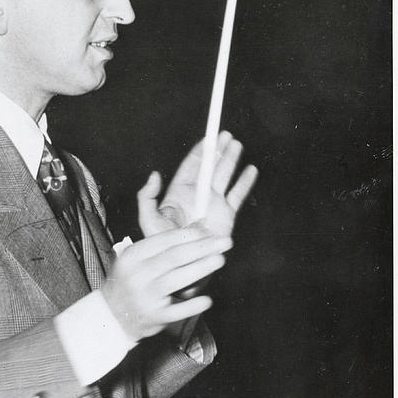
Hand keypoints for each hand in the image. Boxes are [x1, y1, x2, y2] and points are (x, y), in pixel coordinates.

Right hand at [101, 224, 232, 341]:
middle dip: (202, 248)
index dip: (188, 235)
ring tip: (219, 260)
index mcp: (132, 257)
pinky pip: (176, 311)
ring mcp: (145, 297)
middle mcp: (137, 275)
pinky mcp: (154, 316)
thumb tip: (196, 230)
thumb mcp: (134, 260)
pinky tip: (206, 300)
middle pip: (174, 257)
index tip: (207, 232)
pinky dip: (192, 305)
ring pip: (176, 280)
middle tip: (223, 242)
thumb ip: (159, 247)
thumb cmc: (128, 283)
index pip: (163, 241)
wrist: (110, 316)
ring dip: (201, 268)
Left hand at [138, 130, 257, 237]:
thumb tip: (154, 175)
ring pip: (224, 176)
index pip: (191, 166)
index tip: (208, 137)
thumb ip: (147, 197)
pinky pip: (237, 194)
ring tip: (237, 144)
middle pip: (210, 167)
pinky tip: (250, 170)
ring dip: (231, 160)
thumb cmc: (163, 244)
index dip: (200, 151)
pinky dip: (244, 182)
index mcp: (179, 192)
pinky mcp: (227, 215)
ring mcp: (213, 203)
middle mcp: (198, 194)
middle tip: (225, 134)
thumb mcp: (149, 219)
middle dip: (218, 150)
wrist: (183, 263)